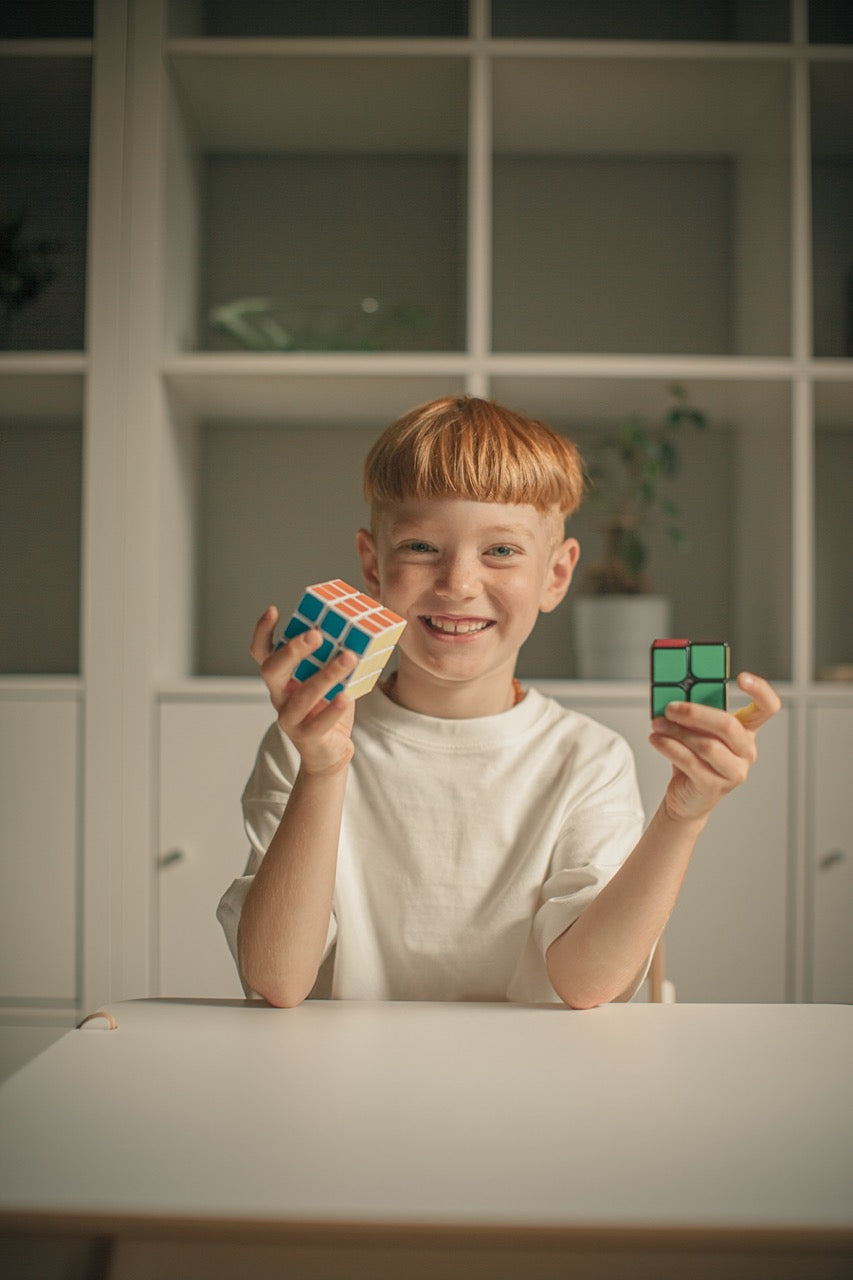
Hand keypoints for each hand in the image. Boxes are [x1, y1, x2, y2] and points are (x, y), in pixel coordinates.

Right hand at [250, 606, 355, 775]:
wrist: (330, 753)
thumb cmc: (329, 709)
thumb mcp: (329, 679)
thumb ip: (334, 657)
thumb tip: (358, 626)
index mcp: (282, 678)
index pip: (262, 653)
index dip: (263, 632)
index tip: (273, 610)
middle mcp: (279, 696)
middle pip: (272, 670)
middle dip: (292, 650)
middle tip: (316, 634)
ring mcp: (290, 718)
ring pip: (302, 695)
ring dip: (326, 675)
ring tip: (348, 657)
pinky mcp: (307, 737)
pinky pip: (318, 723)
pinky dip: (333, 709)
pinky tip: (346, 696)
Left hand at [649, 672, 780, 824]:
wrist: (686, 796)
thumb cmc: (693, 757)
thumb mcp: (696, 730)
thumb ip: (694, 713)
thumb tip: (673, 695)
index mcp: (747, 730)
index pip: (767, 707)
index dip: (760, 690)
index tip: (741, 677)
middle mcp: (746, 750)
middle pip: (728, 725)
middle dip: (695, 713)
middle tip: (671, 707)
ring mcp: (734, 771)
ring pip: (707, 745)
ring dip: (676, 732)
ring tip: (657, 725)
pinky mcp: (714, 787)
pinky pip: (691, 763)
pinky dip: (670, 747)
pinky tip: (656, 740)